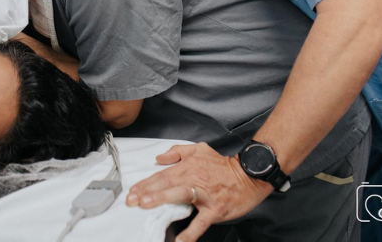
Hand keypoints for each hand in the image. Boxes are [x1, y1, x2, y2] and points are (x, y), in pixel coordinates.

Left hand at [126, 142, 272, 241]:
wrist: (250, 175)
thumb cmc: (223, 165)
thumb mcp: (200, 149)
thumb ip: (178, 152)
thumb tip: (158, 158)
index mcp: (188, 166)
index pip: (162, 174)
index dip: (146, 183)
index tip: (132, 190)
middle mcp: (194, 178)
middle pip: (166, 183)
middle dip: (146, 191)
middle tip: (131, 199)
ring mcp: (205, 194)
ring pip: (179, 194)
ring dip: (162, 199)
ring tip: (146, 204)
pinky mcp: (215, 209)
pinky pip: (201, 221)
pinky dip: (191, 232)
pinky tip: (180, 240)